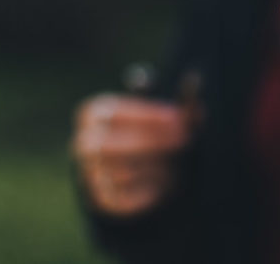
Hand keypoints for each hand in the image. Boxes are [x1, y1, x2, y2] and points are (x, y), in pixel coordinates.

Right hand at [72, 94, 191, 216]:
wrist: (140, 174)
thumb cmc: (156, 134)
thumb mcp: (169, 117)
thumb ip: (180, 104)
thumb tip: (195, 78)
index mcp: (93, 114)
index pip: (113, 112)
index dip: (148, 115)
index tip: (178, 118)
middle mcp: (84, 143)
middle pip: (109, 144)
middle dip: (150, 142)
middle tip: (184, 139)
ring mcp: (89, 173)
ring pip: (119, 173)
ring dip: (156, 166)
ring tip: (177, 160)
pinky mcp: (102, 200)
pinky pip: (125, 198)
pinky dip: (150, 189)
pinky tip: (166, 180)